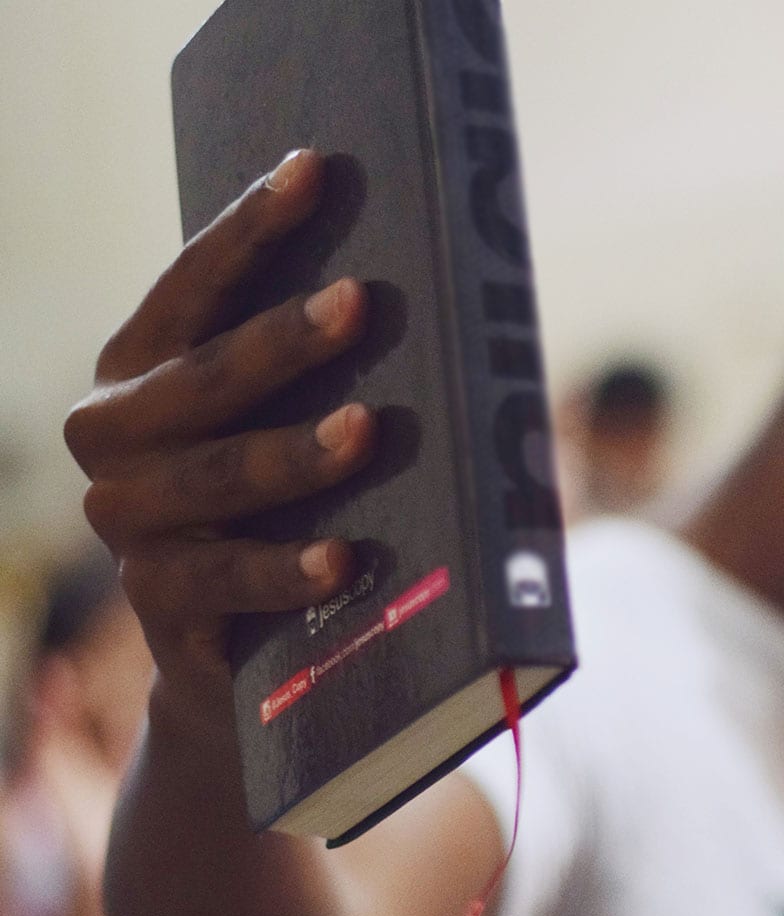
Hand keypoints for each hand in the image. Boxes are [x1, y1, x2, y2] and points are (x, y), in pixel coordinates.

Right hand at [65, 150, 374, 712]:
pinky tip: (343, 559)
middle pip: (205, 379)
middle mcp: (113, 438)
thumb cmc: (284, 506)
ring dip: (297, 453)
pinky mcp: (159, 606)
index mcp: (140, 372)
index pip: (192, 286)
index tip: (311, 169)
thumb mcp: (290, 424)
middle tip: (361, 301)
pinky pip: (227, 581)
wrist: (237, 654)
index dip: (248, 228)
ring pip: (221, 476)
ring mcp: (128, 524)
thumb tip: (447, 297)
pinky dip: (288, 570)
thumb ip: (320, 367)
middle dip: (284, 339)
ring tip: (367, 428)